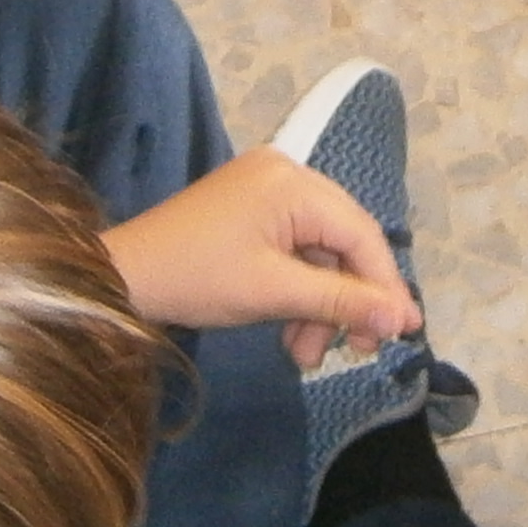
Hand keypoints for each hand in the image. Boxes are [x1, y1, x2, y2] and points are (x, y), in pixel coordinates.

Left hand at [102, 146, 420, 368]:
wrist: (123, 278)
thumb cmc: (195, 279)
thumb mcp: (273, 294)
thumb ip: (341, 302)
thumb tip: (401, 320)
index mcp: (292, 182)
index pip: (361, 234)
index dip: (385, 286)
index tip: (404, 332)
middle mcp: (286, 173)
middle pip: (343, 241)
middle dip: (348, 301)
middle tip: (356, 351)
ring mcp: (266, 188)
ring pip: (320, 252)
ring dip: (320, 305)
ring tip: (304, 354)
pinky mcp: (251, 209)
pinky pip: (294, 249)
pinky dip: (297, 291)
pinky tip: (289, 331)